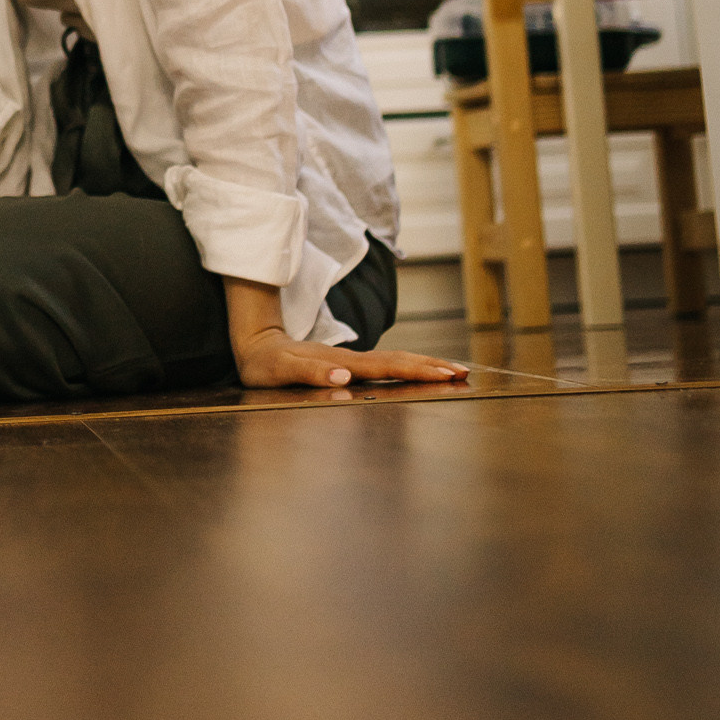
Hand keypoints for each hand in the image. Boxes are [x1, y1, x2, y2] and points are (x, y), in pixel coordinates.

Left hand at [229, 325, 469, 392]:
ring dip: (424, 365)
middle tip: (464, 373)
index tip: (446, 374)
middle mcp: (350, 360)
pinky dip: (406, 368)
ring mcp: (349, 361)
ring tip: (452, 370)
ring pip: (395, 361)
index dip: (417, 370)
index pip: (387, 366)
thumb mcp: (280, 370)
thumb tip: (344, 376)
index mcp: (341, 362)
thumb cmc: (266, 363)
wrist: (254, 342)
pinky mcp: (346, 364)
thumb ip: (310, 373)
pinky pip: (384, 366)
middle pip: (399, 360)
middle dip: (432, 366)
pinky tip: (417, 372)